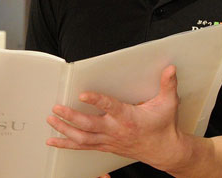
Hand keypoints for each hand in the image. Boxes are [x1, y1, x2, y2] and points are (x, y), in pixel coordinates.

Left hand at [46, 65, 186, 170]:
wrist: (164, 151)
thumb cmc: (163, 127)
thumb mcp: (168, 104)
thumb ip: (167, 85)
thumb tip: (170, 68)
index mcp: (128, 118)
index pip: (110, 107)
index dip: (96, 100)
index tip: (83, 94)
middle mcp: (115, 130)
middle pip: (89, 125)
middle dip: (71, 117)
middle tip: (57, 108)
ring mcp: (108, 140)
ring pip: (82, 138)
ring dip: (64, 129)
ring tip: (51, 120)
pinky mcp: (104, 146)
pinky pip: (82, 147)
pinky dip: (66, 144)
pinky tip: (53, 141)